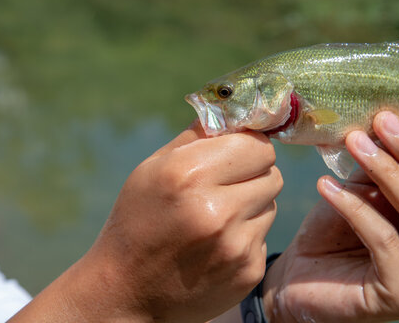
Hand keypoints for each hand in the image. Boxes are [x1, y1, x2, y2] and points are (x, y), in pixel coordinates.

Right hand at [10, 121, 281, 322]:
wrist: (125, 290)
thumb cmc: (137, 220)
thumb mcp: (152, 168)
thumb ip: (197, 136)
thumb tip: (233, 108)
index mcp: (189, 175)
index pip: (258, 145)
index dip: (249, 146)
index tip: (237, 153)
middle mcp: (217, 211)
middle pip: (272, 173)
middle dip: (253, 173)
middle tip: (226, 185)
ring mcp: (235, 245)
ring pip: (271, 204)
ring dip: (251, 205)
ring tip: (216, 217)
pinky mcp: (247, 271)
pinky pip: (264, 236)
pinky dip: (246, 235)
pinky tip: (217, 244)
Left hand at [263, 101, 398, 321]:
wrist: (299, 279)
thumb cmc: (331, 232)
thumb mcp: (361, 191)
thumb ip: (382, 167)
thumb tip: (391, 118)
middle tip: (381, 120)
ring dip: (387, 171)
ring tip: (353, 142)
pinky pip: (384, 240)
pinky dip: (355, 207)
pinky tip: (326, 185)